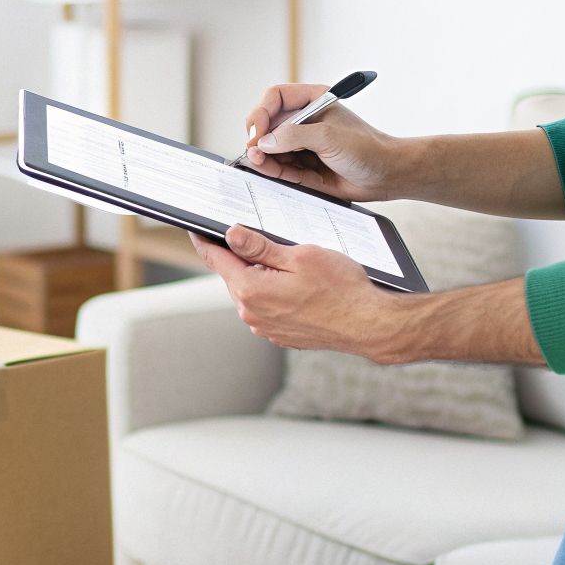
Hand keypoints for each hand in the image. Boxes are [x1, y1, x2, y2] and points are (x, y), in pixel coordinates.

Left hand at [189, 227, 414, 361]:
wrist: (368, 325)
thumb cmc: (341, 289)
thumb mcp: (300, 255)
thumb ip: (260, 247)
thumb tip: (231, 235)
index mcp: (251, 290)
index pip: (216, 259)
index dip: (204, 241)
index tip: (196, 230)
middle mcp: (252, 313)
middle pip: (233, 275)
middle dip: (239, 256)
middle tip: (255, 237)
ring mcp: (265, 327)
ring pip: (250, 291)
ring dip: (259, 276)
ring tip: (287, 263)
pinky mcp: (279, 334)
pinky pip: (266, 307)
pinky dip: (272, 293)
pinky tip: (296, 285)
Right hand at [242, 84, 412, 201]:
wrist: (386, 175)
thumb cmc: (367, 149)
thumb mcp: (329, 137)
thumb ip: (295, 137)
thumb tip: (265, 142)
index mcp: (313, 101)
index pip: (275, 98)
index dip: (262, 112)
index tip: (259, 130)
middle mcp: (305, 122)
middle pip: (268, 124)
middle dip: (258, 137)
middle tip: (254, 150)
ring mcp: (303, 145)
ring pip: (271, 148)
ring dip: (262, 155)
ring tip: (258, 162)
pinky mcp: (304, 167)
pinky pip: (280, 167)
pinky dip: (271, 169)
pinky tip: (266, 169)